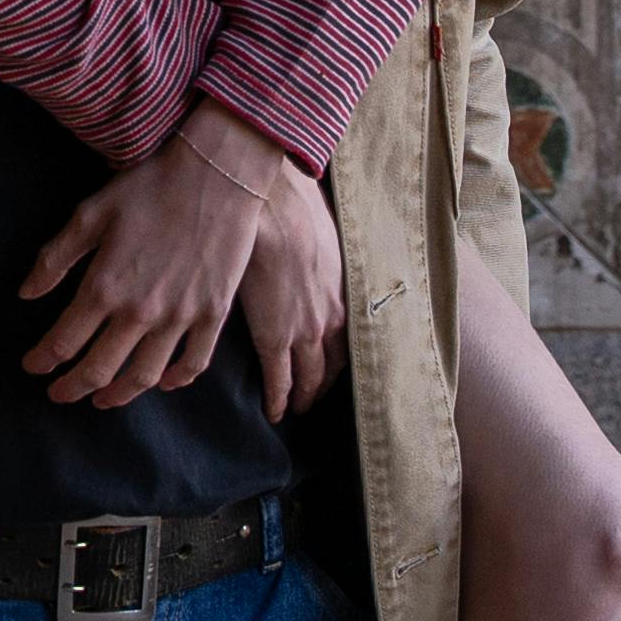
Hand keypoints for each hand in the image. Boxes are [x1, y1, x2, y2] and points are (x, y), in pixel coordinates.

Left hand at [18, 128, 267, 406]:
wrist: (215, 175)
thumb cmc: (149, 189)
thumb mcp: (90, 214)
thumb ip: (55, 259)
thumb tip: (26, 294)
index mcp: (104, 287)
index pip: (63, 341)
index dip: (43, 360)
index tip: (32, 367)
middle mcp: (140, 312)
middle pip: (99, 369)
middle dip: (72, 388)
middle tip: (58, 395)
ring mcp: (180, 317)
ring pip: (143, 376)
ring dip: (117, 395)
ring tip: (102, 400)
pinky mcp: (213, 314)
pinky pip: (193, 363)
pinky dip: (175, 381)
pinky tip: (161, 383)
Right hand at [236, 157, 342, 410]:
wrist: (275, 212)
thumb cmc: (295, 209)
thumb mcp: (321, 231)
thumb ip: (320, 248)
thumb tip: (314, 240)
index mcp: (343, 294)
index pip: (347, 339)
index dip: (340, 360)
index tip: (332, 371)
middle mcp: (332, 320)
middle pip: (333, 365)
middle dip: (324, 385)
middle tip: (315, 399)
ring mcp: (304, 332)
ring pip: (309, 377)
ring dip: (303, 396)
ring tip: (295, 409)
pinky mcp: (275, 338)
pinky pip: (279, 379)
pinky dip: (278, 399)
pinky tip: (273, 412)